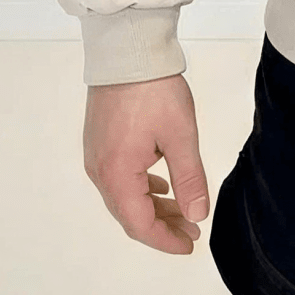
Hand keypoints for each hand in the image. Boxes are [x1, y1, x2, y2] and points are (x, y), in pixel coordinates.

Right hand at [83, 72, 211, 255]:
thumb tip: (198, 215)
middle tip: (193, 228)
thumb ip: (190, 179)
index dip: (166, 240)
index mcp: (117, 174)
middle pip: (129, 214)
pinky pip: (119, 178)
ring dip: (153, 207)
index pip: (140, 224)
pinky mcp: (99, 141)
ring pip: (124, 196)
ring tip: (183, 208)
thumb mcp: (181, 136)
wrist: (126, 50)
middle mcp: (100, 171)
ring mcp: (96, 156)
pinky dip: (142, 187)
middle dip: (162, 226)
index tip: (190, 244)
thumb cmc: (154, 90)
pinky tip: (160, 184)